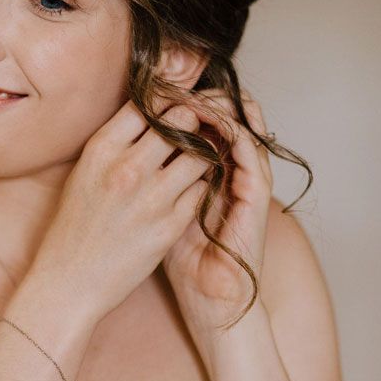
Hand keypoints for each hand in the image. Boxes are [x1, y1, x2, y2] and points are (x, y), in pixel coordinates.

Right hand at [28, 97, 217, 326]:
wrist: (70, 282)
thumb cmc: (76, 226)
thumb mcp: (85, 172)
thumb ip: (117, 142)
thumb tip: (154, 111)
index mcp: (101, 149)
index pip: (149, 102)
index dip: (166, 103)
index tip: (171, 113)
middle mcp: (127, 168)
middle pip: (182, 120)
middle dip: (191, 125)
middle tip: (191, 137)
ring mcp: (151, 198)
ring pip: (201, 155)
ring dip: (201, 157)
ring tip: (191, 166)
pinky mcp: (169, 226)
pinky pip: (201, 191)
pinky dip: (198, 189)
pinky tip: (185, 195)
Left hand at [160, 87, 273, 347]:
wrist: (209, 301)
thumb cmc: (180, 262)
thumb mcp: (158, 210)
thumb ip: (152, 177)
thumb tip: (123, 144)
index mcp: (211, 170)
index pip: (204, 119)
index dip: (181, 98)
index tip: (152, 85)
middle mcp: (234, 169)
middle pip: (224, 111)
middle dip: (197, 92)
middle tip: (170, 78)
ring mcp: (249, 178)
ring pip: (242, 121)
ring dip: (215, 102)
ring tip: (187, 89)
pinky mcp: (257, 193)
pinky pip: (250, 147)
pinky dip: (231, 127)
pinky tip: (208, 116)